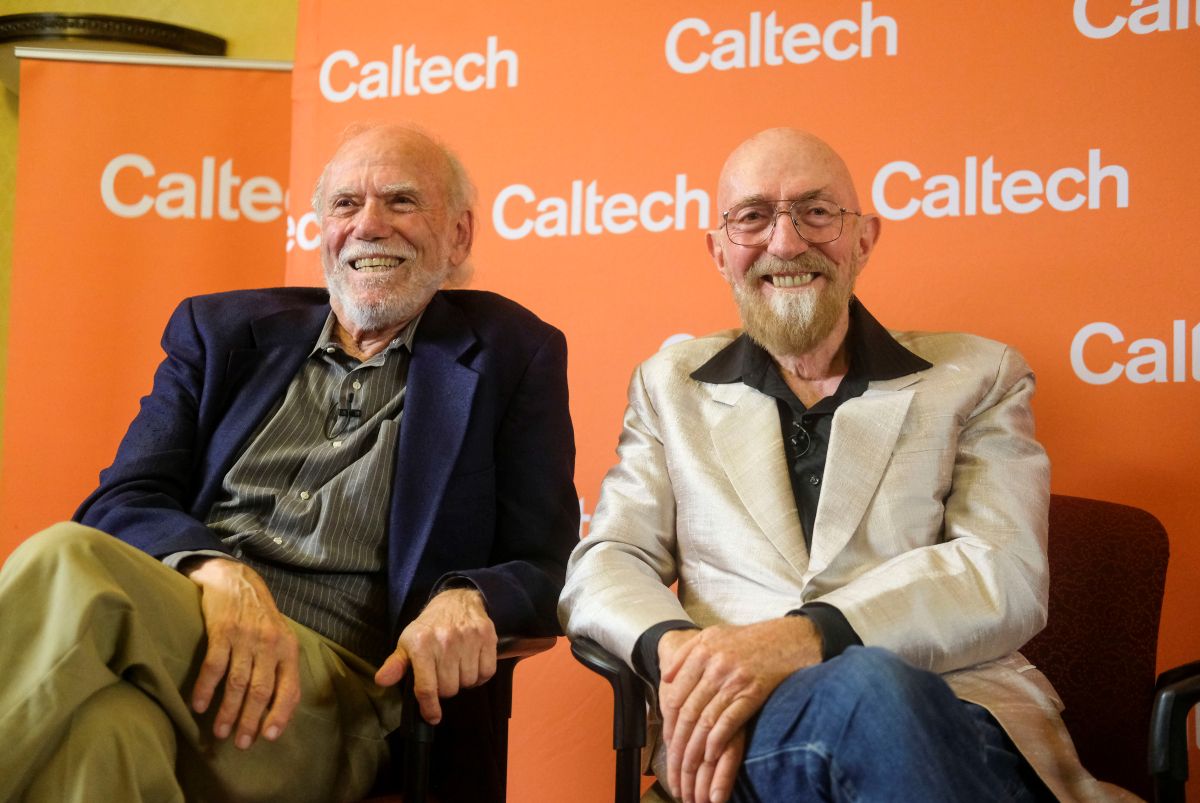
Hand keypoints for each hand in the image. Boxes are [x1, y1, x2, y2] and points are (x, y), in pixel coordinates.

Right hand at [184, 557, 300, 749]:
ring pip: (237, 682)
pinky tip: (199, 705)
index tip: (268, 737)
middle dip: (250, 720)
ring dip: (227, 711)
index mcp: (288, 649)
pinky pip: (214, 666)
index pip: (290, 688)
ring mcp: (246, 637)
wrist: (236, 580)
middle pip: (261, 690)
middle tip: (241, 743)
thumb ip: (280, 668)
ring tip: (220, 732)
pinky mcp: (223, 630)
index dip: (280, 714)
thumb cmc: (260, 617)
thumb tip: (277, 709)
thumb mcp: (279, 638)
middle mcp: (270, 644)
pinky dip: (206, 688)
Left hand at [374, 587, 496, 723]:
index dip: (430, 708)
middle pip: (450, 689)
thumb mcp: (407, 642)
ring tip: (457, 668)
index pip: (427, 687)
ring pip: (468, 682)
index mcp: (421, 645)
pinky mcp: (487, 637)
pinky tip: (472, 665)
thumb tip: (381, 681)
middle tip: (443, 676)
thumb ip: (395, 664)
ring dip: (463, 681)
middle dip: (446, 688)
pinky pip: (486, 673)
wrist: (456, 600)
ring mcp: (468, 638)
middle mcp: (445, 641)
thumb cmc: (429, 627)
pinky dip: (480, 676)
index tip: (433, 717)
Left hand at [658, 617, 822, 802]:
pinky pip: (729, 721)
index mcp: (701, 652)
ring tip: (689, 767)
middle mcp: (715, 666)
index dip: (668, 722)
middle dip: (679, 742)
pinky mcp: (753, 693)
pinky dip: (717, 740)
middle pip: (689, 711)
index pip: (676, 695)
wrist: (785, 639)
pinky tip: (711, 755)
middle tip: (675, 763)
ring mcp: (734, 680)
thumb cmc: (746, 640)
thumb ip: (685, 654)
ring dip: (696, 748)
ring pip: (706, 720)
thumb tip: (666, 678)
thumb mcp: (711, 636)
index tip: (667, 741)